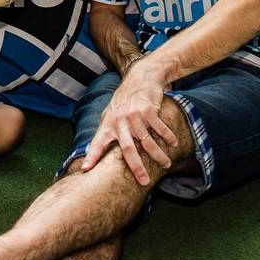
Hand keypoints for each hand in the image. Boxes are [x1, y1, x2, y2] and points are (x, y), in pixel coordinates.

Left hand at [81, 63, 178, 184]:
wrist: (140, 78)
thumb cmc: (124, 101)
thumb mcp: (111, 114)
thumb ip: (106, 131)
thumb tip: (92, 150)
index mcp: (108, 124)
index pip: (97, 142)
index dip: (91, 156)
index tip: (86, 169)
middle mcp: (119, 120)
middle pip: (127, 149)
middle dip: (136, 167)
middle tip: (144, 182)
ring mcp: (133, 115)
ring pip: (147, 142)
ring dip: (158, 155)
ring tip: (166, 164)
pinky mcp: (147, 110)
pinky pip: (159, 129)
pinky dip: (168, 138)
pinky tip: (173, 144)